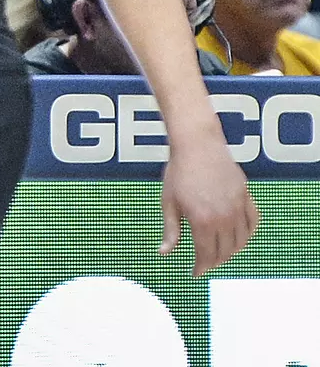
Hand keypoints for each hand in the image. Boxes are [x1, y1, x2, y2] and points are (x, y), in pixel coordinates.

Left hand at [161, 134, 258, 275]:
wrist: (198, 145)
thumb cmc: (179, 171)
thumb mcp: (169, 203)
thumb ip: (171, 231)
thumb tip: (164, 253)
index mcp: (202, 221)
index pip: (206, 256)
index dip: (201, 268)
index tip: (195, 273)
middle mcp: (224, 218)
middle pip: (224, 252)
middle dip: (214, 261)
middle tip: (204, 263)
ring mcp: (238, 208)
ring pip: (241, 242)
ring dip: (231, 251)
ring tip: (219, 252)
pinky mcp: (246, 198)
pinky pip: (253, 224)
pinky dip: (247, 235)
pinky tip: (238, 237)